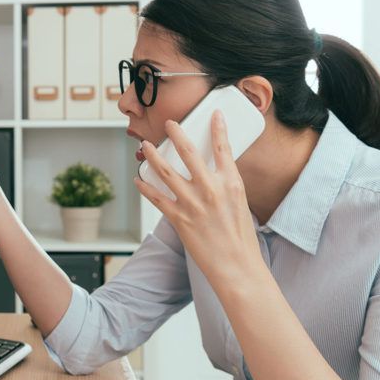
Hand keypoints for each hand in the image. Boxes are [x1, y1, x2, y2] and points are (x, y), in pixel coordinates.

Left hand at [133, 111, 264, 289]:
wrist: (236, 265)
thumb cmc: (241, 238)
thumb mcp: (240, 204)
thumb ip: (225, 186)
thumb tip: (211, 175)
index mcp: (231, 183)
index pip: (224, 147)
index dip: (218, 128)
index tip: (213, 114)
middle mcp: (211, 188)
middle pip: (189, 152)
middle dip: (176, 133)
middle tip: (168, 123)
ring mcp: (192, 203)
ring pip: (165, 171)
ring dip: (153, 156)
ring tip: (146, 146)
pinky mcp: (178, 218)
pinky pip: (156, 197)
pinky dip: (145, 186)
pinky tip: (139, 179)